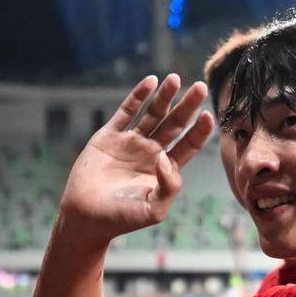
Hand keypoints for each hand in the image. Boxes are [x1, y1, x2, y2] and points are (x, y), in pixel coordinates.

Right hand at [58, 74, 214, 242]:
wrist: (86, 217)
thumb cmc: (123, 218)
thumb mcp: (154, 209)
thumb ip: (168, 187)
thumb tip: (167, 158)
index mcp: (167, 169)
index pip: (189, 145)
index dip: (200, 131)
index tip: (209, 115)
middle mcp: (152, 152)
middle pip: (175, 124)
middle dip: (188, 106)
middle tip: (200, 87)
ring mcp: (131, 142)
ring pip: (153, 114)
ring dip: (164, 96)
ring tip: (175, 78)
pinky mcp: (109, 136)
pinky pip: (126, 112)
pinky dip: (138, 96)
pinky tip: (150, 82)